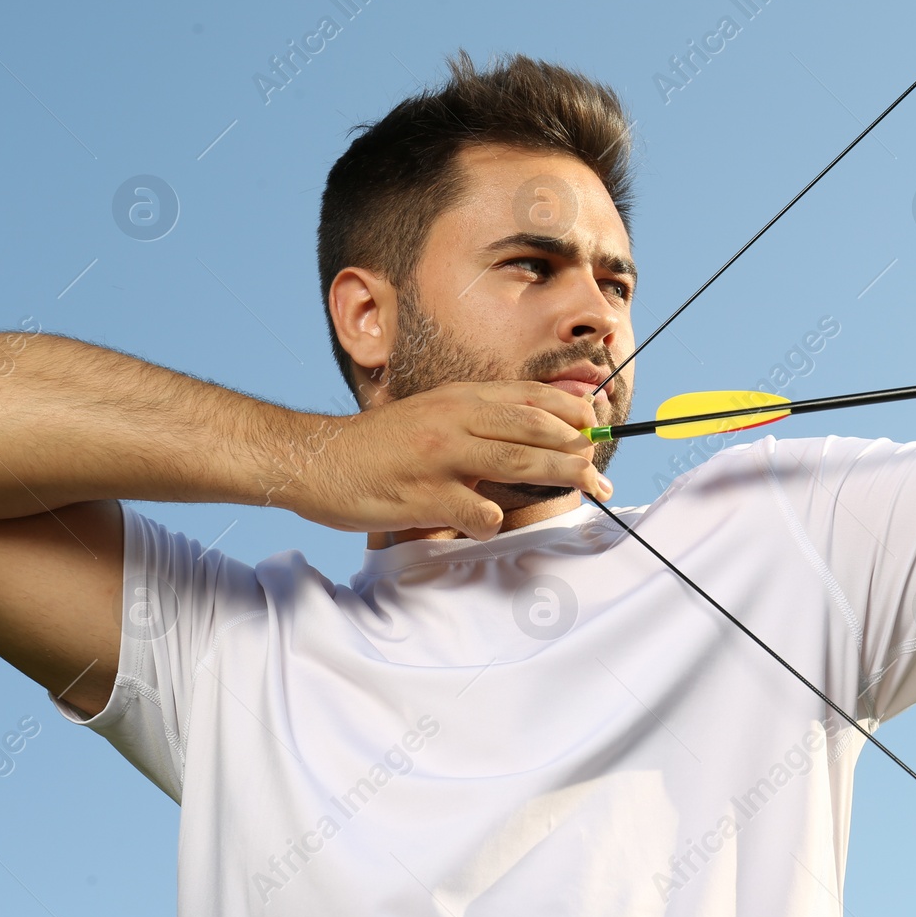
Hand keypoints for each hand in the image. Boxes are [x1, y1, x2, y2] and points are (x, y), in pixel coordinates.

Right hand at [283, 381, 610, 539]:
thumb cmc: (382, 443)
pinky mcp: (425, 496)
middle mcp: (455, 420)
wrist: (317, 458)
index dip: (572, 409)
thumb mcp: (433, 412)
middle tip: (599, 469)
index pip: (531, 396)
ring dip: (561, 476)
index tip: (598, 425)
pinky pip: (479, 511)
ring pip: (519, 463)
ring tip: (587, 488)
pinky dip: (493, 518)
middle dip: (578, 449)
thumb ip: (479, 416)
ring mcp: (441, 458)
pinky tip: (488, 520)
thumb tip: (540, 423)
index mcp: (459, 398)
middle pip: (536, 429)